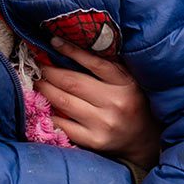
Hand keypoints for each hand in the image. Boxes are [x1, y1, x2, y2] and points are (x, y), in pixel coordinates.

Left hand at [35, 37, 160, 168]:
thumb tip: (72, 46)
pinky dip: (50, 113)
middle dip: (49, 72)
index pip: (94, 62)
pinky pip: (64, 125)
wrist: (145, 140)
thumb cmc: (131, 102)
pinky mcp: (95, 141)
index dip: (71, 50)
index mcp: (125, 83)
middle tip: (38, 66)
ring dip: (45, 90)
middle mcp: (115, 103)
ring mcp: (104, 124)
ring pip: (64, 102)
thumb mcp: (126, 80)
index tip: (53, 41)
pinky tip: (44, 105)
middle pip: (72, 82)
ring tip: (38, 82)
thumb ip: (106, 65)